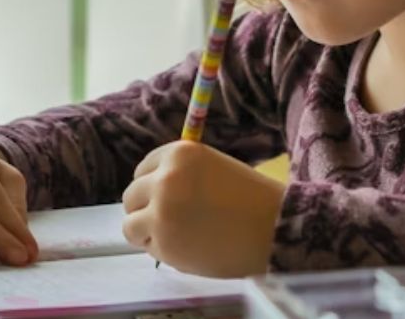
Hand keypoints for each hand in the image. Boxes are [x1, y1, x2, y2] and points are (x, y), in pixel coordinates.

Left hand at [121, 141, 284, 277]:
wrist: (275, 230)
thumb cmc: (251, 199)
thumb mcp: (211, 168)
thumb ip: (180, 174)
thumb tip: (148, 189)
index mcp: (178, 154)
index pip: (143, 169)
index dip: (152, 186)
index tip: (165, 198)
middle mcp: (164, 179)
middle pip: (131, 196)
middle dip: (145, 209)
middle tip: (169, 221)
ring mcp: (160, 213)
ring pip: (130, 224)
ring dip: (146, 232)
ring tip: (175, 236)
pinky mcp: (164, 244)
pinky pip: (148, 247)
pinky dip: (161, 250)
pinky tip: (188, 248)